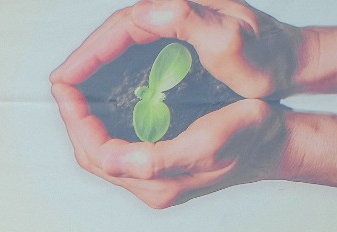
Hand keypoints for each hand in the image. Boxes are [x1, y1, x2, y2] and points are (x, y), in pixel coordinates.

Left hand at [51, 84, 286, 206]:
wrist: (276, 143)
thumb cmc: (251, 136)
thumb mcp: (209, 141)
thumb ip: (156, 159)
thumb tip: (109, 161)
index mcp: (158, 184)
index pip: (98, 155)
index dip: (77, 122)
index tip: (66, 90)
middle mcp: (151, 188)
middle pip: (94, 157)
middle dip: (74, 122)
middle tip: (65, 87)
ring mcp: (155, 181)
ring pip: (103, 155)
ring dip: (86, 125)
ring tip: (76, 94)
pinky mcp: (159, 172)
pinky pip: (118, 151)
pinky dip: (103, 128)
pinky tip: (101, 107)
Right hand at [52, 0, 302, 101]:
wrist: (292, 60)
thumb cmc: (268, 56)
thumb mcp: (230, 40)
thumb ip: (189, 22)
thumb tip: (145, 13)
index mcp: (175, 11)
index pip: (117, 29)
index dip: (85, 56)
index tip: (62, 80)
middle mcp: (170, 17)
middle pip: (111, 40)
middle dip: (81, 67)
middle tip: (60, 93)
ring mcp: (171, 35)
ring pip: (118, 53)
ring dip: (93, 76)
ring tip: (72, 100)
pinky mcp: (174, 52)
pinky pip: (131, 63)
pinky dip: (111, 81)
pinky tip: (103, 100)